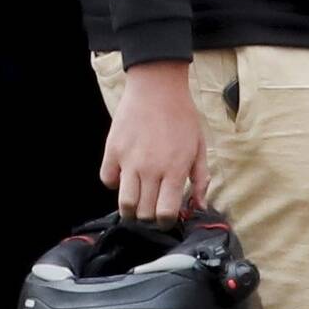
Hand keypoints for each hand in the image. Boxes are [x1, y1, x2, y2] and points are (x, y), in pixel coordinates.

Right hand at [102, 61, 208, 222]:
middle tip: (152, 208)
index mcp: (174, 170)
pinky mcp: (112, 150)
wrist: (157, 87)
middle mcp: (151, 169)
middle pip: (144, 213)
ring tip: (137, 200)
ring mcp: (129, 161)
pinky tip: (124, 175)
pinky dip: (114, 182)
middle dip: (149, 217)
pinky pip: (107, 180)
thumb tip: (198, 206)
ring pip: (124, 204)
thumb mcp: (199, 146)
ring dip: (131, 208)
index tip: (166, 216)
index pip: (165, 214)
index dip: (166, 222)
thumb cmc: (182, 116)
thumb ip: (200, 179)